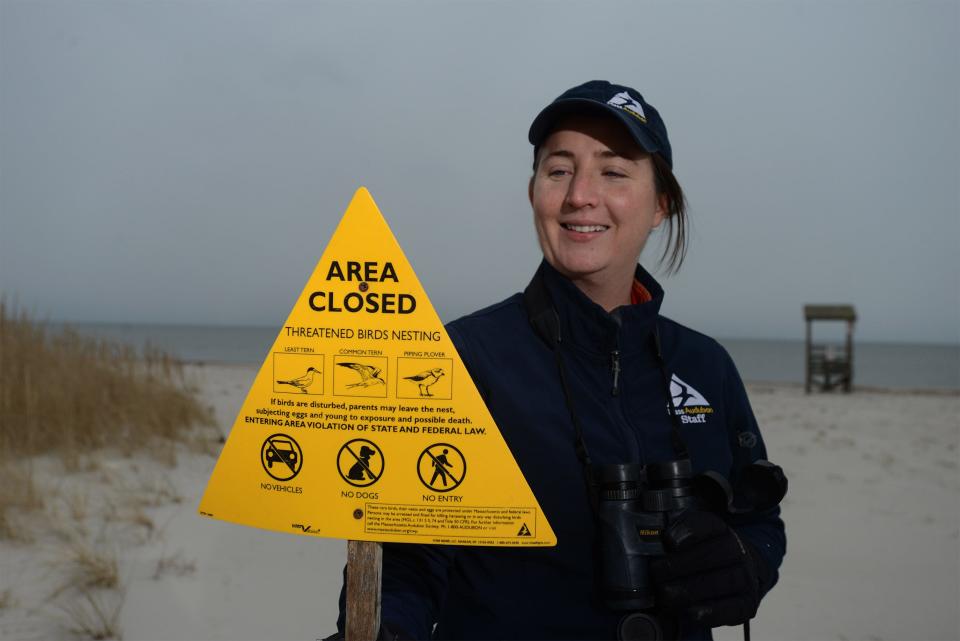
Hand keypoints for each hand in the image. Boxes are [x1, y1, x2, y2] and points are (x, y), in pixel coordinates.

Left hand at [650, 510, 764, 627]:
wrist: (739, 570)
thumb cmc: (705, 553)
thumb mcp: (691, 536)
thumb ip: (673, 536)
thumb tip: (651, 542)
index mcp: (720, 529)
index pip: (707, 524)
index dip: (687, 532)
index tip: (669, 541)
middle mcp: (737, 550)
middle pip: (710, 555)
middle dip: (678, 566)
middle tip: (656, 573)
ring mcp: (745, 577)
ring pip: (718, 582)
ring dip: (687, 590)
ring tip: (665, 593)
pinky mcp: (747, 603)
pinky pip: (729, 609)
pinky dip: (706, 612)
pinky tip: (688, 611)